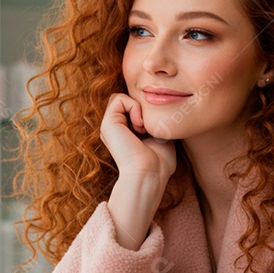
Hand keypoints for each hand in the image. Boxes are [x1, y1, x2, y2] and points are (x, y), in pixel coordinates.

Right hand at [101, 94, 176, 249]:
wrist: (149, 174)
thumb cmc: (159, 163)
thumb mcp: (160, 137)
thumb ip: (157, 125)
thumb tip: (165, 115)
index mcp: (124, 133)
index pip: (132, 108)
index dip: (146, 111)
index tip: (154, 130)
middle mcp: (114, 129)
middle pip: (126, 101)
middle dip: (141, 109)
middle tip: (148, 128)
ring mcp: (109, 126)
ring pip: (121, 98)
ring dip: (137, 108)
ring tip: (143, 128)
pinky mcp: (108, 123)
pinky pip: (119, 98)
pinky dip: (133, 107)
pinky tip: (139, 126)